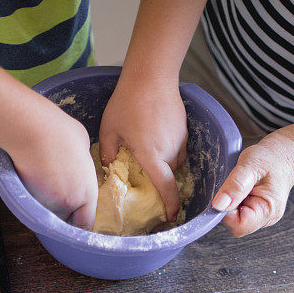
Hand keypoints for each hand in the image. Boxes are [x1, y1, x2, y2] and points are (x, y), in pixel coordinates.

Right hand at [9, 100, 97, 229]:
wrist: (33, 131)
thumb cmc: (61, 133)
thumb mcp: (84, 148)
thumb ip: (83, 165)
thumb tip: (77, 164)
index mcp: (88, 194)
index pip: (86, 222)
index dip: (82, 221)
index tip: (79, 218)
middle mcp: (68, 204)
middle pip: (67, 220)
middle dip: (65, 213)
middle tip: (61, 195)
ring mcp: (47, 203)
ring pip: (50, 212)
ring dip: (49, 204)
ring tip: (46, 182)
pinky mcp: (28, 197)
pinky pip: (35, 203)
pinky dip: (35, 195)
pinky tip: (34, 178)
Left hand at [99, 77, 187, 220]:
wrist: (151, 74)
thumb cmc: (126, 102)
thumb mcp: (109, 131)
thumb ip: (109, 154)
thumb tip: (110, 170)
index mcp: (152, 156)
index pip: (166, 188)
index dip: (171, 205)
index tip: (172, 218)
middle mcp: (170, 151)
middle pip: (170, 176)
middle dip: (162, 183)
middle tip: (150, 184)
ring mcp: (180, 139)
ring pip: (176, 163)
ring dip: (165, 166)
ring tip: (150, 157)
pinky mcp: (184, 129)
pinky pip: (179, 149)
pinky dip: (170, 151)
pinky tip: (155, 139)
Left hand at [212, 131, 293, 236]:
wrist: (285, 155)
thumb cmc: (272, 158)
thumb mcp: (251, 165)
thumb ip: (235, 185)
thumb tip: (219, 205)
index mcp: (268, 211)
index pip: (238, 225)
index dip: (226, 213)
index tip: (227, 194)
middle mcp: (265, 219)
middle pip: (235, 225)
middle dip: (229, 207)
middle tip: (237, 186)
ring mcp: (261, 218)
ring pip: (234, 220)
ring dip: (231, 203)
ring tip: (242, 186)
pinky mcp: (255, 213)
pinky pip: (237, 214)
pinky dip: (234, 202)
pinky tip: (242, 190)